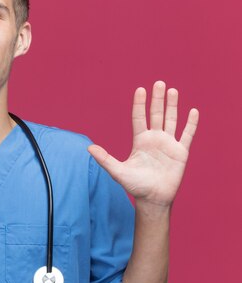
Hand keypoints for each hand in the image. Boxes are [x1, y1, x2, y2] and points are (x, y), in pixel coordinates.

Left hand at [88, 81, 198, 206]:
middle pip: (156, 114)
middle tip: (158, 83)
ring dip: (172, 106)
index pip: (139, 117)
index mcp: (140, 141)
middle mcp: (154, 139)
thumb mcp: (118, 171)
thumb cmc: (135, 186)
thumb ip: (105, 159)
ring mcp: (168, 144)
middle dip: (157, 99)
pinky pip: (187, 135)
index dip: (139, 104)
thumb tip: (88, 148)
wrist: (153, 199)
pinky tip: (193, 111)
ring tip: (172, 90)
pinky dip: (191, 124)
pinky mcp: (181, 152)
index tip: (140, 89)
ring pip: (171, 120)